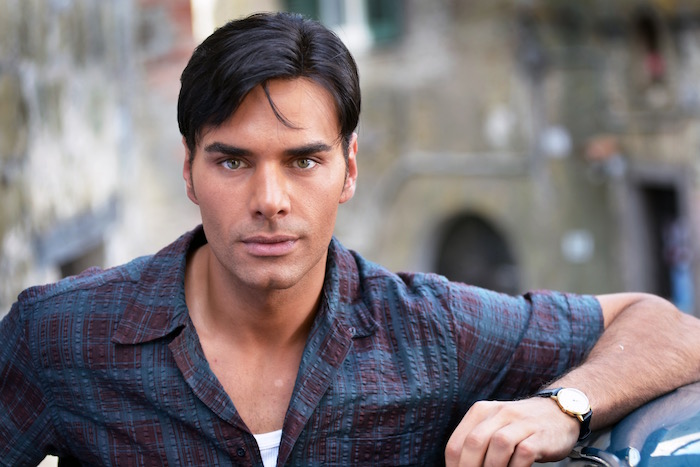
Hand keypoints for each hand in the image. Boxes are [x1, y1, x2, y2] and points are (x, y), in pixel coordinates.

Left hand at [445, 397, 579, 466]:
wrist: (558, 411)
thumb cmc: (520, 426)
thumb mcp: (493, 425)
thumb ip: (476, 442)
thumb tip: (460, 466)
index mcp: (481, 411)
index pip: (456, 442)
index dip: (454, 466)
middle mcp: (499, 413)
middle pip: (474, 442)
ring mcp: (521, 423)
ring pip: (499, 445)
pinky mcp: (540, 436)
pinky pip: (524, 454)